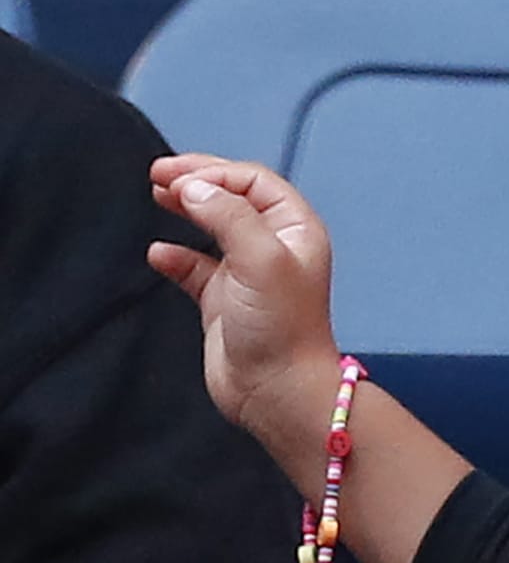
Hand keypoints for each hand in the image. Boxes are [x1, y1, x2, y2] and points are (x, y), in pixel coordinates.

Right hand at [149, 154, 341, 436]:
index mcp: (296, 229)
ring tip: (157, 194)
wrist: (276, 391)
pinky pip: (195, 267)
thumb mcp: (260, 259)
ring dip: (186, 208)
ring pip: (213, 227)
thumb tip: (193, 187)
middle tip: (158, 173)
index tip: (176, 175)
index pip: (254, 183)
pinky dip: (176, 256)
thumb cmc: (281, 326)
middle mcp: (275, 246)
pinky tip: (158, 253)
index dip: (216, 172)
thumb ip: (228, 216)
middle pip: (233, 197)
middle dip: (198, 181)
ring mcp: (248, 273)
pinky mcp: (224, 300)